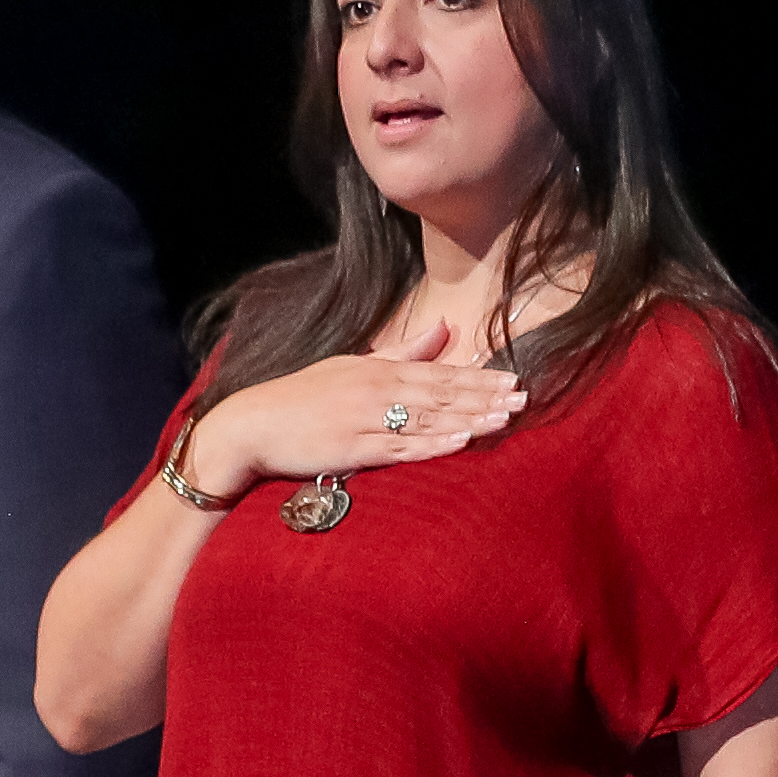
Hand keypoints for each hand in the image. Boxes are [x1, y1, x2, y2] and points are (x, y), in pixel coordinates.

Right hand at [180, 322, 526, 499]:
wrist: (253, 424)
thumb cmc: (303, 396)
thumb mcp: (353, 364)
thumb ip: (403, 350)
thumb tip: (443, 327)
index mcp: (379, 369)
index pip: (440, 373)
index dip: (480, 377)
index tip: (514, 379)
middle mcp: (377, 391)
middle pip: (441, 394)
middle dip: (485, 397)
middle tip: (524, 398)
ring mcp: (365, 420)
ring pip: (427, 419)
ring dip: (468, 419)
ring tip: (505, 419)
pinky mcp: (353, 449)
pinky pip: (400, 448)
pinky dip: (431, 444)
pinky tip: (459, 442)